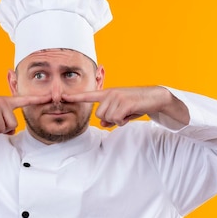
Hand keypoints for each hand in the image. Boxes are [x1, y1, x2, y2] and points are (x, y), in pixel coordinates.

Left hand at [62, 86, 188, 127]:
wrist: (154, 97)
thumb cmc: (136, 104)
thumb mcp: (122, 111)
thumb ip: (111, 116)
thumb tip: (104, 123)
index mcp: (107, 93)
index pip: (88, 96)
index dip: (75, 97)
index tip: (62, 97)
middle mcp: (110, 93)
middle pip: (99, 115)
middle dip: (110, 118)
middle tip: (123, 113)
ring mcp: (117, 97)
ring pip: (108, 118)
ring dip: (118, 119)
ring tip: (128, 112)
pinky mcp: (124, 102)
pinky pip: (117, 119)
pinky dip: (124, 120)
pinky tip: (131, 114)